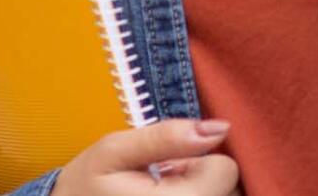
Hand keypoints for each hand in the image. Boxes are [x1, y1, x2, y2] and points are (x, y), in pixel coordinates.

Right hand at [51, 119, 238, 194]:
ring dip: (199, 190)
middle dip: (201, 177)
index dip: (197, 158)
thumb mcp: (115, 151)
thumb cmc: (87, 187)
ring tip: (160, 194)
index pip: (226, 169)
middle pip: (230, 189)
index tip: (166, 165)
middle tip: (161, 179)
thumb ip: (167, 137)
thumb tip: (221, 127)